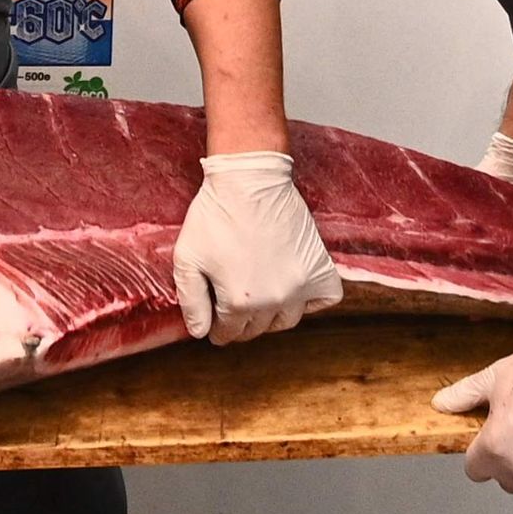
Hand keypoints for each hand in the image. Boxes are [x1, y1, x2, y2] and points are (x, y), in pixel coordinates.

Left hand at [172, 150, 343, 344]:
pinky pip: (325, 299)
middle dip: (240, 320)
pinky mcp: (320, 268)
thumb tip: (200, 333)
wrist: (250, 180)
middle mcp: (273, 301)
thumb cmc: (215, 216)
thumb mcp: (187, 258)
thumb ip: (191, 301)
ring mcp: (301, 286)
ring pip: (287, 320)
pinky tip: (294, 289)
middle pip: (256, 329)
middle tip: (233, 298)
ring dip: (271, 314)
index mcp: (239, 302)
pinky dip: (312, 300)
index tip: (214, 314)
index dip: (217, 325)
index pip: (228, 333)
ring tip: (258, 294)